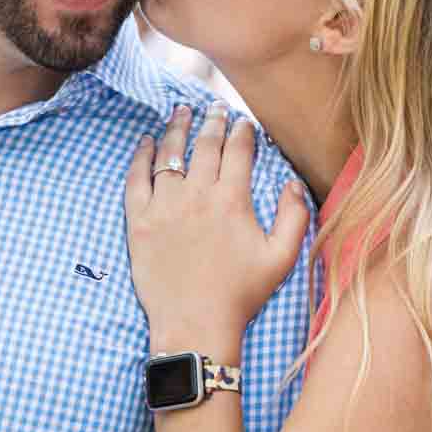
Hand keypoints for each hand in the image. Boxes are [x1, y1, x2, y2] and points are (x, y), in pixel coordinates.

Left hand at [126, 103, 309, 352]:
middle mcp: (197, 194)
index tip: (244, 123)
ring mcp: (164, 205)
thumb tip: (292, 183)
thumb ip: (294, 216)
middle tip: (215, 107)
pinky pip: (136, 178)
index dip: (242, 131)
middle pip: (205, 145)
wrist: (195, 325)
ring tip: (181, 111)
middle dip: (212, 121)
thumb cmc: (240, 294)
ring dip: (176, 128)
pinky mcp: (138, 220)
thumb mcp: (281, 258)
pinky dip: (140, 155)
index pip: (238, 151)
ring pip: (169, 154)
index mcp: (233, 199)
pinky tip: (145, 141)